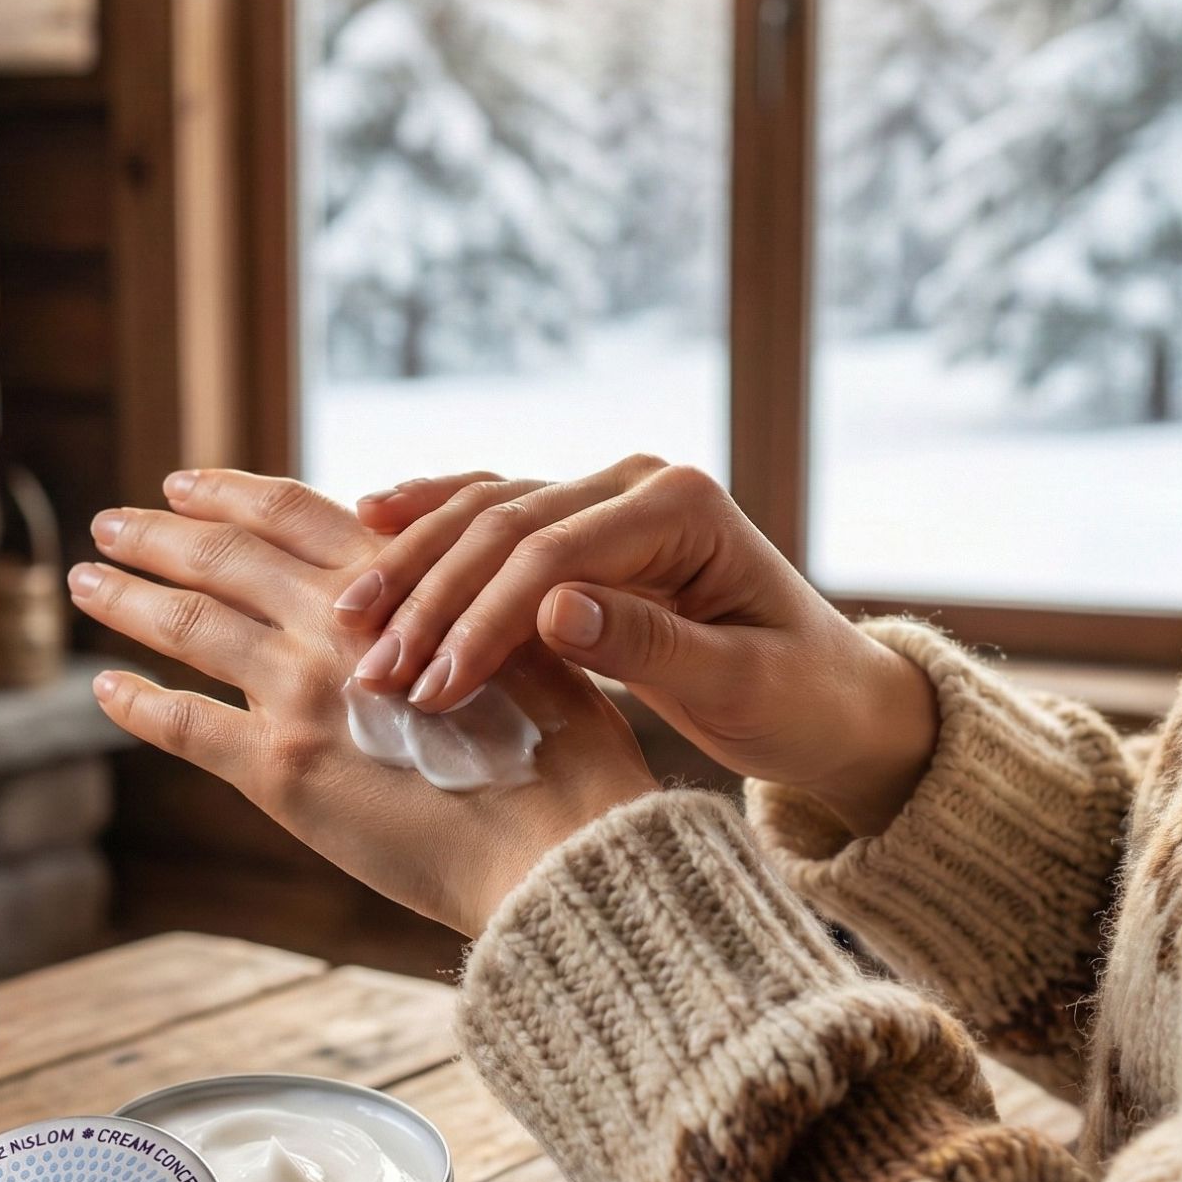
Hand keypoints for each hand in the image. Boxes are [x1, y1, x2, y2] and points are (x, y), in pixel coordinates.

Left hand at [67, 470, 655, 933]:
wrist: (557, 844)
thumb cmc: (560, 748)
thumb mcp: (516, 638)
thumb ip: (449, 601)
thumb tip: (411, 579)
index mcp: (393, 580)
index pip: (287, 511)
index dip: (227, 491)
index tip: (182, 483)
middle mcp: (334, 624)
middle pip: (221, 557)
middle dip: (156, 534)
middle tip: (110, 521)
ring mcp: (298, 695)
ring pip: (187, 625)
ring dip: (127, 598)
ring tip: (87, 580)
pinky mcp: (278, 773)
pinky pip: (184, 724)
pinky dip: (136, 702)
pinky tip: (104, 687)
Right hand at [338, 458, 937, 837]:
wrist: (833, 697)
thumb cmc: (801, 700)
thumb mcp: (743, 687)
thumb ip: (651, 646)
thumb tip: (553, 609)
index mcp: (683, 506)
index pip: (551, 553)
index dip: (480, 619)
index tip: (428, 688)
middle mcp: (639, 482)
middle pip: (504, 523)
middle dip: (428, 597)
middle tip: (367, 667)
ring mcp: (608, 496)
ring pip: (484, 513)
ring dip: (412, 567)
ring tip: (348, 622)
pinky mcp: (585, 525)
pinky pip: (492, 515)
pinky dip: (430, 526)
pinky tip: (365, 530)